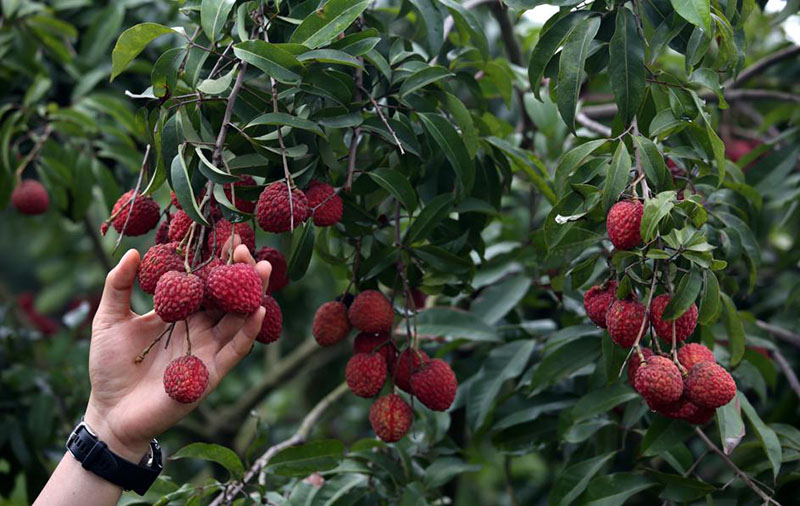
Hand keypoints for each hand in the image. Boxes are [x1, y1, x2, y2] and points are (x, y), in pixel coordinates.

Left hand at [83, 244, 270, 460]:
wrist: (110, 411)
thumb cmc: (110, 367)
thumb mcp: (109, 320)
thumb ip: (118, 286)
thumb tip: (133, 253)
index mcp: (180, 313)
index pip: (203, 282)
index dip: (214, 261)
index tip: (224, 236)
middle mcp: (200, 328)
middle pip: (228, 296)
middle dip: (240, 272)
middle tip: (246, 248)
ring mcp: (209, 349)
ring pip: (239, 317)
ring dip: (252, 294)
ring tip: (261, 269)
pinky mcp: (213, 372)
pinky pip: (236, 349)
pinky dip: (249, 330)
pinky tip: (257, 309)